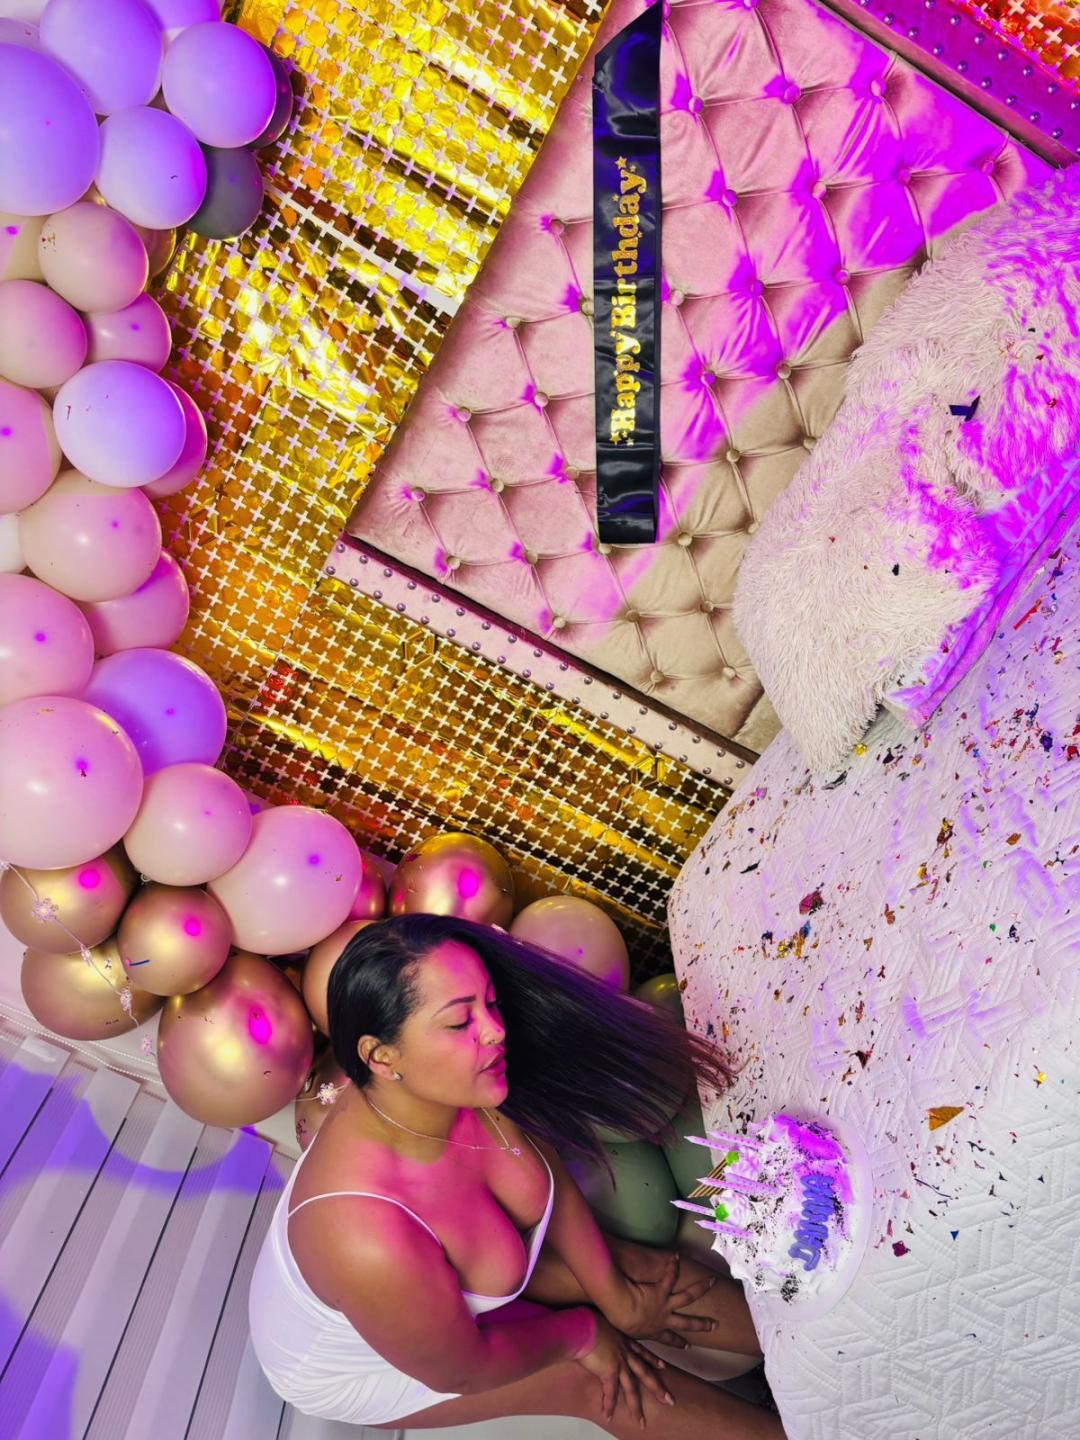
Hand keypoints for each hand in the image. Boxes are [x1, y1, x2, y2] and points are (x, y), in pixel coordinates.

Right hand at [574, 1312, 673, 1427]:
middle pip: (645, 1373)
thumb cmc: (585, 1321)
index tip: (662, 1366)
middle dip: (657, 1388)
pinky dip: (608, 1405)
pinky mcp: (609, 1371)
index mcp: (623, 1340)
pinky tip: (608, 1416)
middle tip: (669, 1399)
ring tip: (641, 1422)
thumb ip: (601, 1330)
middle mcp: (624, 1352)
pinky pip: (610, 1393)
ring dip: (635, 1407)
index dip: (652, 1359)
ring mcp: (619, 1362)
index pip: (641, 1352)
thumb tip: (595, 1331)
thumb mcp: (598, 1322)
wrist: (580, 1326)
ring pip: (631, 1388)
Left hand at [606, 1251, 717, 1345]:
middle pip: (688, 1323)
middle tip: (715, 1325)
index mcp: (653, 1331)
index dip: (678, 1342)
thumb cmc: (617, 1322)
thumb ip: (627, 1331)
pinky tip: (676, 1255)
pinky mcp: (661, 1291)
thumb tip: (622, 1329)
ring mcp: (665, 1305)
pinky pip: (670, 1277)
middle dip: (702, 1324)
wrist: (620, 1310)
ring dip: (701, 1288)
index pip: (668, 1339)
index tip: (688, 1345)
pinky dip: (673, 1265)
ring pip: (688, 1297)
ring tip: (712, 1281)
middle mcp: (663, 1319)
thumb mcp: (624, 1333)